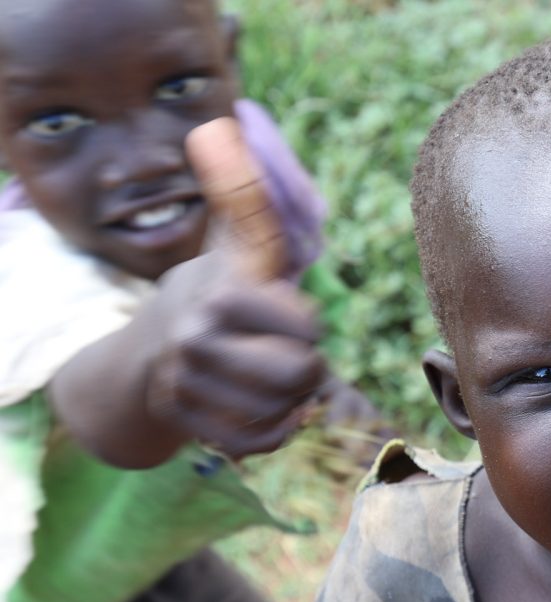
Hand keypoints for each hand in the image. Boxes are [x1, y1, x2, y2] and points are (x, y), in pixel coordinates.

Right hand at [144, 117, 325, 458]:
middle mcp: (198, 341)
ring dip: (291, 398)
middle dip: (307, 366)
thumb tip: (221, 125)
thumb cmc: (221, 287)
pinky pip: (261, 442)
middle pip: (303, 375)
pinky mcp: (189, 424)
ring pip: (286, 410)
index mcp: (222, 294)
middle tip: (285, 353)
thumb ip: (244, 192)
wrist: (156, 347)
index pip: (308, 327)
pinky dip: (272, 429)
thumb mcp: (238, 241)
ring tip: (269, 377)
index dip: (307, 323)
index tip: (285, 313)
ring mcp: (189, 386)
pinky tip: (260, 407)